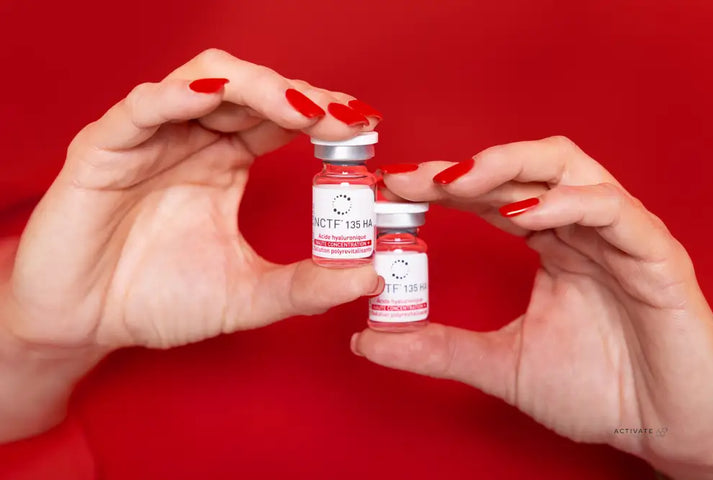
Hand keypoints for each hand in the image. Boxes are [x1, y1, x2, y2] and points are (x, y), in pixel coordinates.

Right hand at [0, 49, 381, 439]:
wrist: (84, 325)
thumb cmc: (158, 301)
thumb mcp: (247, 296)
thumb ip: (305, 287)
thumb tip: (372, 278)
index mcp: (225, 163)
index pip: (281, 121)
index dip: (323, 116)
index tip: (366, 129)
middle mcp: (193, 140)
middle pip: (253, 91)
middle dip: (302, 97)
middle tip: (343, 118)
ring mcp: (152, 138)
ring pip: (206, 82)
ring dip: (257, 87)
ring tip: (300, 110)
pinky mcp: (106, 146)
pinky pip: (143, 106)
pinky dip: (180, 96)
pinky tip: (216, 100)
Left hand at [353, 137, 712, 478]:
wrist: (665, 428)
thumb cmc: (598, 391)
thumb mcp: (502, 364)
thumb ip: (439, 348)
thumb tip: (368, 339)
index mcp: (551, 244)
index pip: (491, 196)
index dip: (443, 186)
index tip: (393, 188)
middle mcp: (580, 228)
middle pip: (524, 167)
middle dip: (467, 167)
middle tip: (414, 178)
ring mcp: (618, 234)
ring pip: (568, 169)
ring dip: (510, 167)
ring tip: (459, 182)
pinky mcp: (654, 252)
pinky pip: (611, 209)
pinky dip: (565, 204)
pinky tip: (522, 216)